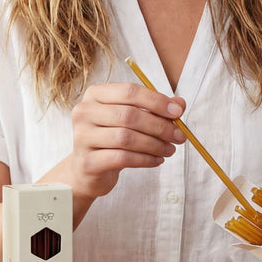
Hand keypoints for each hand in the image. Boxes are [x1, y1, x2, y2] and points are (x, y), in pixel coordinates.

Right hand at [64, 81, 186, 201]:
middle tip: (178, 136)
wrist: (87, 170)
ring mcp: (82, 137)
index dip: (156, 101)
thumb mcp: (131, 120)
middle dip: (159, 126)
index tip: (178, 112)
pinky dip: (145, 159)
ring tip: (169, 149)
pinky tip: (157, 160)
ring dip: (154, 144)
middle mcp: (84, 112)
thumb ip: (154, 109)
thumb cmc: (111, 139)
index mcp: (95, 95)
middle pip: (129, 115)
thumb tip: (180, 104)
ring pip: (126, 138)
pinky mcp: (87, 161)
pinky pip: (122, 158)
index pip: (129, 91)